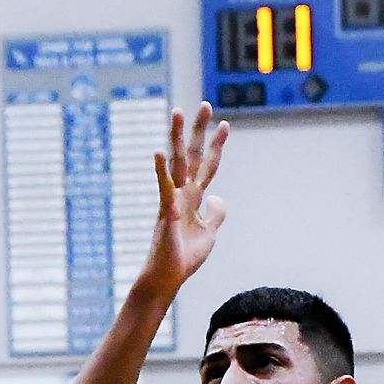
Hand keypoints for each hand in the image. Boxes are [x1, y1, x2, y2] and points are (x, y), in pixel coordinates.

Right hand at [142, 104, 228, 300]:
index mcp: (194, 198)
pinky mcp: (165, 213)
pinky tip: (157, 153)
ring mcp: (172, 200)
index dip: (217, 146)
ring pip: (176, 163)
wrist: (167, 278)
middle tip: (205, 104)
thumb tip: (218, 197)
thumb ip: (216, 214)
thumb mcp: (209, 234)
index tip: (225, 124)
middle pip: (193, 156)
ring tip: (177, 111)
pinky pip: (163, 189)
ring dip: (176, 137)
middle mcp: (182, 193)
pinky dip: (161, 171)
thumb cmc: (184, 257)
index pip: (208, 166)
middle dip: (199, 131)